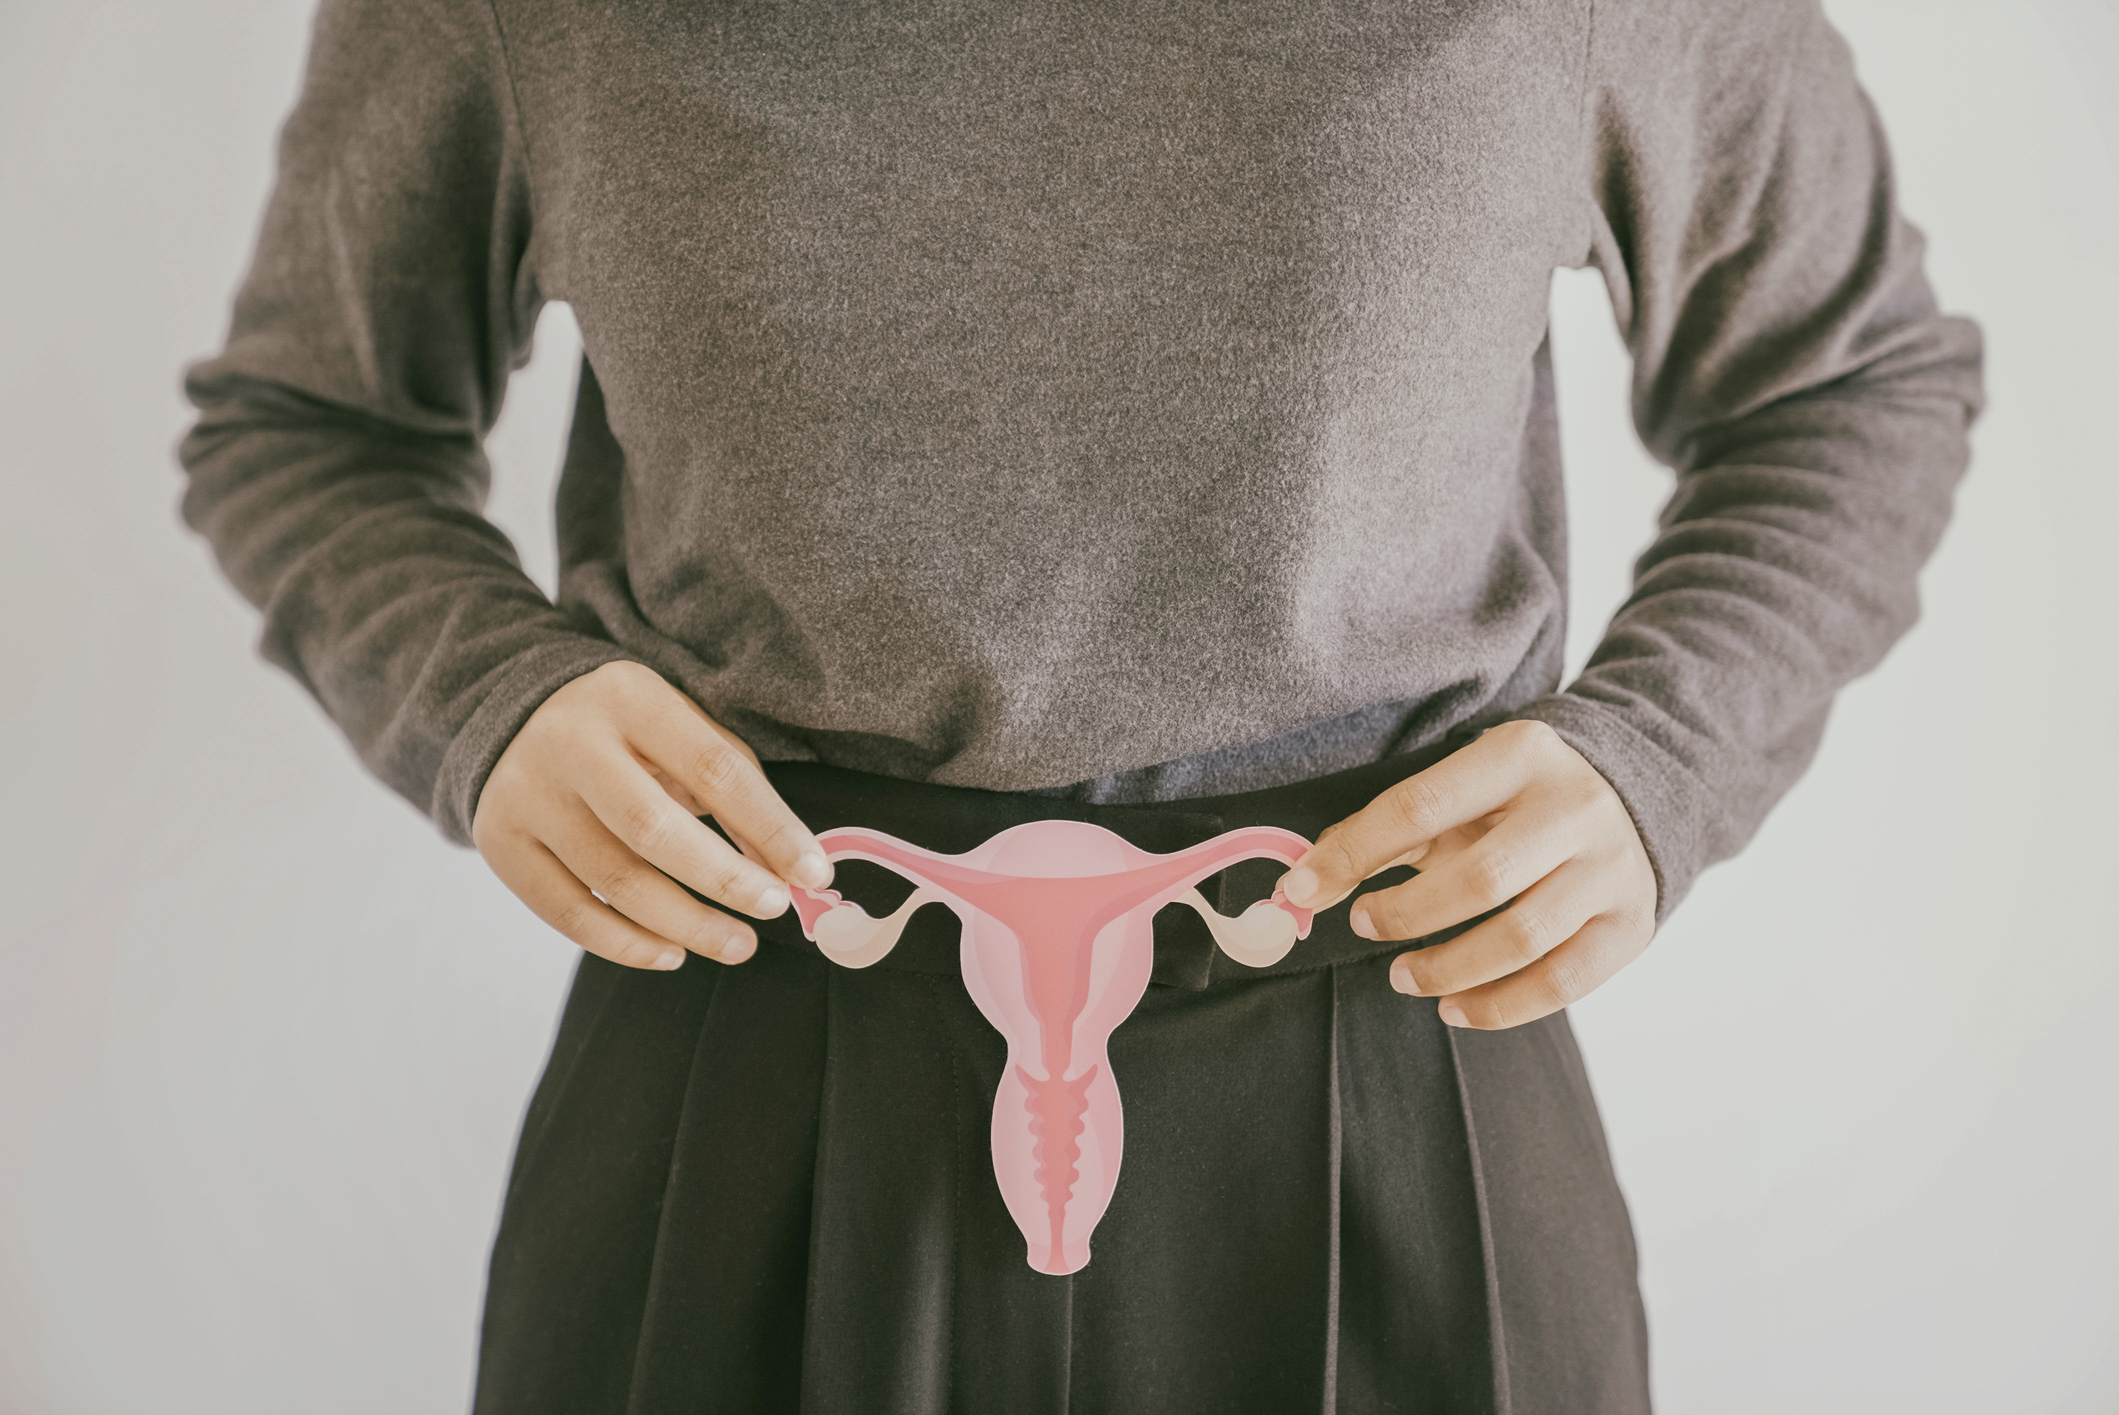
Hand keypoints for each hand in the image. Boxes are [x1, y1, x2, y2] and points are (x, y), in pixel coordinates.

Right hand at [470, 660, 832, 971]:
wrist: (518, 715)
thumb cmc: (631, 733)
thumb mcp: (685, 731)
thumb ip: (738, 791)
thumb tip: (790, 871)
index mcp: (631, 698)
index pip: (713, 769)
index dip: (770, 827)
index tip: (816, 873)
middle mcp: (570, 742)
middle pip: (654, 829)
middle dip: (725, 880)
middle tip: (774, 911)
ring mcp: (527, 793)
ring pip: (613, 880)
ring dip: (686, 924)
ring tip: (736, 944)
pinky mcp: (500, 841)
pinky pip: (566, 911)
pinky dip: (625, 944)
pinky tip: (671, 953)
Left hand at [1275, 719, 1656, 1028]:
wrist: (1631, 798)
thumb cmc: (1516, 801)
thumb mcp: (1457, 790)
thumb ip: (1383, 830)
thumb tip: (1304, 885)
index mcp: (1520, 754)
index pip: (1418, 807)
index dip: (1352, 855)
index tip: (1302, 891)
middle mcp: (1574, 807)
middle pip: (1478, 879)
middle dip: (1406, 915)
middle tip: (1364, 926)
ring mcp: (1611, 868)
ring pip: (1522, 939)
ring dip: (1448, 970)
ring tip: (1404, 977)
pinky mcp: (1631, 924)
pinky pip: (1562, 983)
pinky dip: (1499, 1007)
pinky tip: (1456, 1008)